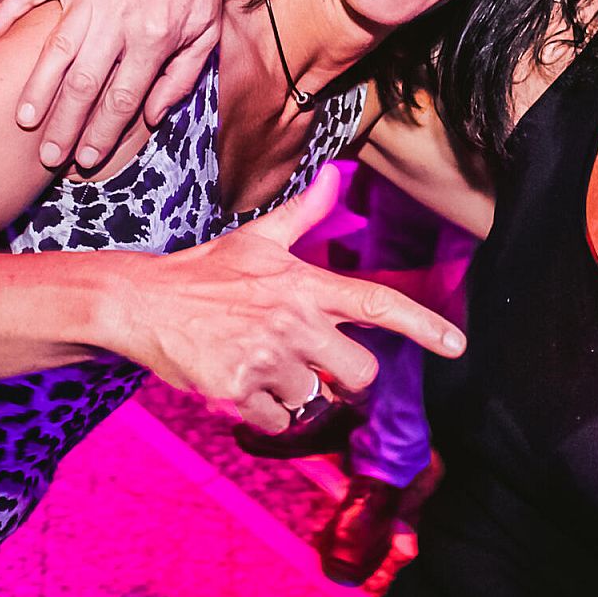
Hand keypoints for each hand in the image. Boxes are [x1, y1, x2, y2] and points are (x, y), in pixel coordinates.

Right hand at [0, 0, 238, 168]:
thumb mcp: (207, 32)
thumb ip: (180, 77)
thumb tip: (151, 117)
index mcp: (154, 38)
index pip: (122, 99)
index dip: (103, 133)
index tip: (87, 159)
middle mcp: (118, 19)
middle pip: (84, 85)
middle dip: (64, 126)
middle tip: (48, 157)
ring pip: (54, 50)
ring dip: (37, 88)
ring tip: (23, 120)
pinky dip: (5, 13)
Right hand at [123, 167, 466, 433]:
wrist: (140, 302)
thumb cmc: (204, 271)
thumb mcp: (258, 238)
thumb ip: (305, 213)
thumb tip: (336, 175)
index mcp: (306, 285)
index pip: (378, 304)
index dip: (423, 326)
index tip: (457, 346)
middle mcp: (294, 322)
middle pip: (359, 374)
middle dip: (344, 377)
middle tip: (313, 362)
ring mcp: (267, 357)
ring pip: (312, 400)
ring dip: (291, 390)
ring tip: (255, 358)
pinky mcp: (238, 390)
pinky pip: (278, 421)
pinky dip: (263, 411)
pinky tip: (239, 380)